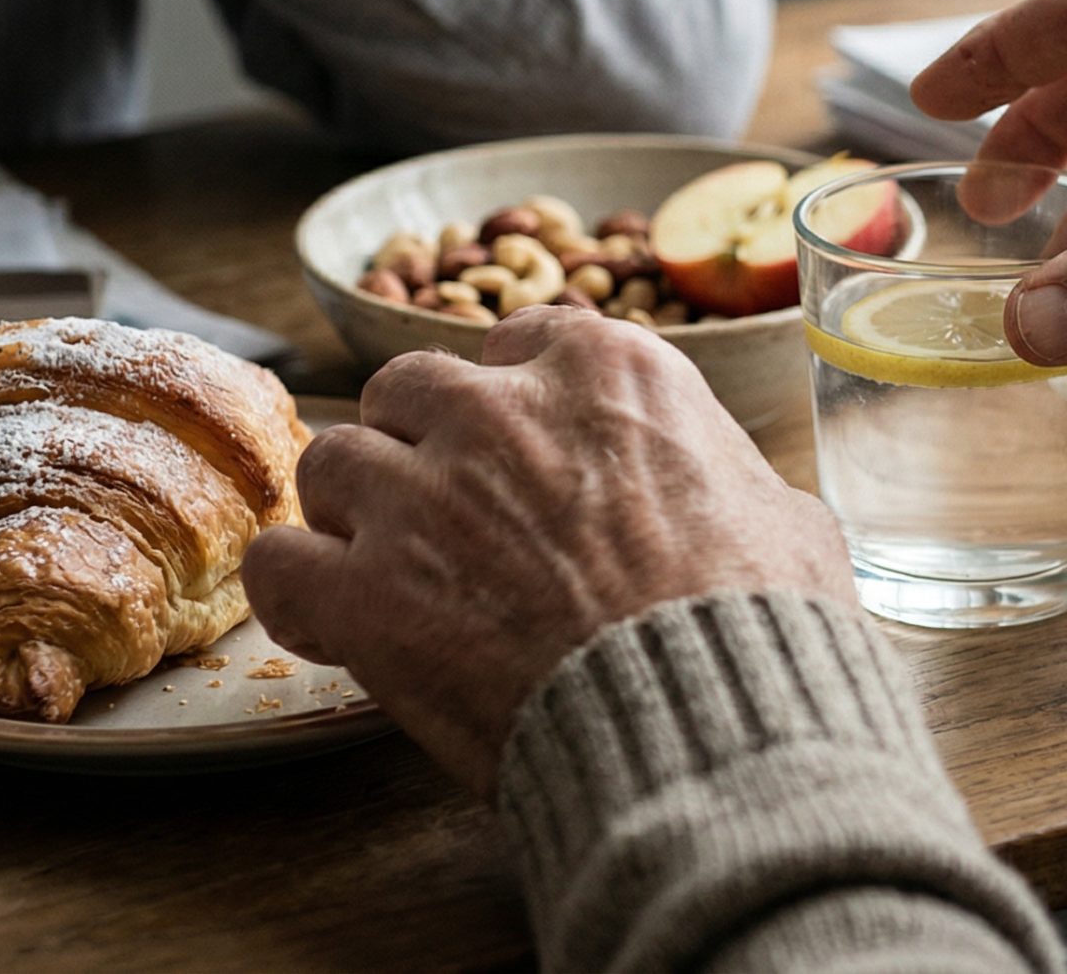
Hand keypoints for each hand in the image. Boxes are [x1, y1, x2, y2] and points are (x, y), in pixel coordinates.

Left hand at [242, 309, 856, 791]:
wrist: (706, 726)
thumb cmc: (760, 628)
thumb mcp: (785, 517)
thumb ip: (731, 478)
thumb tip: (741, 499)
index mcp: (608, 370)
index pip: (521, 339)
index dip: (514, 399)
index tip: (520, 448)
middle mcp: (501, 409)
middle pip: (407, 389)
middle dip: (418, 446)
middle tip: (443, 515)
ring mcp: (423, 496)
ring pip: (331, 461)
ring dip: (351, 514)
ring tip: (384, 571)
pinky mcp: (367, 590)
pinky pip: (281, 561)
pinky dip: (299, 590)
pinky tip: (331, 621)